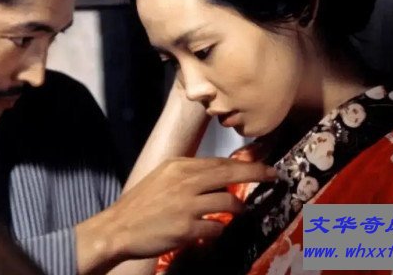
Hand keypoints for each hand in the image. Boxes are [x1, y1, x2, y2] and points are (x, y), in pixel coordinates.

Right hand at [75, 157, 276, 273]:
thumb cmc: (141, 203)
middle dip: (256, 174)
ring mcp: (187, 205)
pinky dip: (218, 228)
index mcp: (179, 166)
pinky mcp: (186, 229)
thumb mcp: (162, 177)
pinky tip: (210, 229)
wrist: (119, 227)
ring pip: (228, 203)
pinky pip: (216, 227)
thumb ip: (189, 174)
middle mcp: (185, 182)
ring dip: (236, 208)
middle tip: (274, 176)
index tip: (263, 166)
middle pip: (230, 174)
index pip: (219, 162)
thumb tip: (218, 176)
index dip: (245, 164)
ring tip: (235, 211)